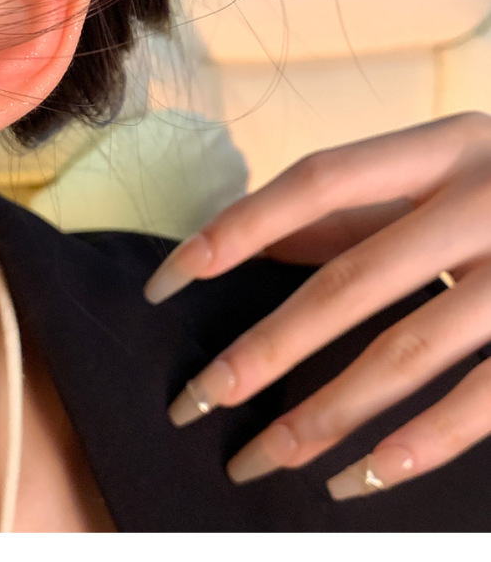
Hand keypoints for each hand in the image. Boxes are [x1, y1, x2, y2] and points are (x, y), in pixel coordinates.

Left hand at [143, 111, 490, 499]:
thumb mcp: (442, 171)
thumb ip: (357, 205)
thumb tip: (249, 241)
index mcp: (444, 147)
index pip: (316, 183)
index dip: (237, 229)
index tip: (168, 281)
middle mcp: (487, 195)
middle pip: (350, 282)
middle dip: (265, 350)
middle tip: (196, 402)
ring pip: (407, 353)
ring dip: (325, 415)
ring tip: (261, 458)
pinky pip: (484, 401)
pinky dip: (420, 446)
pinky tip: (358, 479)